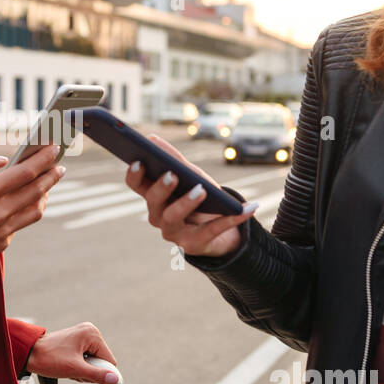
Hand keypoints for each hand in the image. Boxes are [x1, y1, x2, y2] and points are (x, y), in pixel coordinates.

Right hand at [0, 144, 63, 265]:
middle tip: (60, 166)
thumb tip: (4, 160)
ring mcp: (2, 231)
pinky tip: (24, 203)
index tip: (53, 149)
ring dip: (45, 196)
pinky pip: (20, 225)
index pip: (25, 173)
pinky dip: (25, 211)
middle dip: (52, 176)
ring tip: (47, 185)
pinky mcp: (1, 243)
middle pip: (36, 191)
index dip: (43, 159)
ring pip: (35, 211)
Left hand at [24, 322, 119, 383]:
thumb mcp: (75, 369)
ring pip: (93, 361)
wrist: (29, 354)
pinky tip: (67, 365)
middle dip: (89, 371)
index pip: (109, 360)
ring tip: (68, 367)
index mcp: (92, 334)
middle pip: (101, 361)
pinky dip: (79, 366)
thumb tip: (115, 379)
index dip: (100, 372)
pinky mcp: (76, 341)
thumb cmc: (48, 358)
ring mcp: (82, 335)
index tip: (84, 375)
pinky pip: (86, 358)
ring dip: (83, 370)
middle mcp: (89, 331)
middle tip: (73, 371)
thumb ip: (97, 375)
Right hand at [123, 132, 258, 257]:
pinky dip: (232, 218)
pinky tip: (248, 207)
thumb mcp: (190, 176)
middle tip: (172, 174)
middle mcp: (158, 216)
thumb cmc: (201, 198)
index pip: (136, 185)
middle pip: (154, 201)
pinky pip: (212, 230)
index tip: (139, 160)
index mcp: (154, 197)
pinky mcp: (194, 245)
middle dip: (161, 187)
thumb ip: (172, 159)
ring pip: (173, 217)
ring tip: (201, 190)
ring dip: (187, 202)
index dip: (134, 174)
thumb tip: (152, 138)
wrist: (220, 231)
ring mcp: (173, 233)